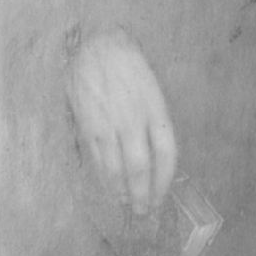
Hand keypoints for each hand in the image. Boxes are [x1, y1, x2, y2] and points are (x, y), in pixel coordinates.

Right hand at [66, 30, 176, 216]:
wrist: (95, 43)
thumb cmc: (128, 63)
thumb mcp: (151, 87)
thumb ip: (154, 119)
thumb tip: (156, 153)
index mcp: (155, 108)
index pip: (167, 153)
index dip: (165, 179)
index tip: (163, 195)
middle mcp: (133, 120)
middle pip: (141, 168)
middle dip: (143, 194)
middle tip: (144, 212)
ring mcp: (109, 125)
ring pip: (117, 169)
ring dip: (122, 192)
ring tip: (126, 204)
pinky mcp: (88, 126)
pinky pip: (98, 160)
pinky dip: (104, 178)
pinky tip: (109, 187)